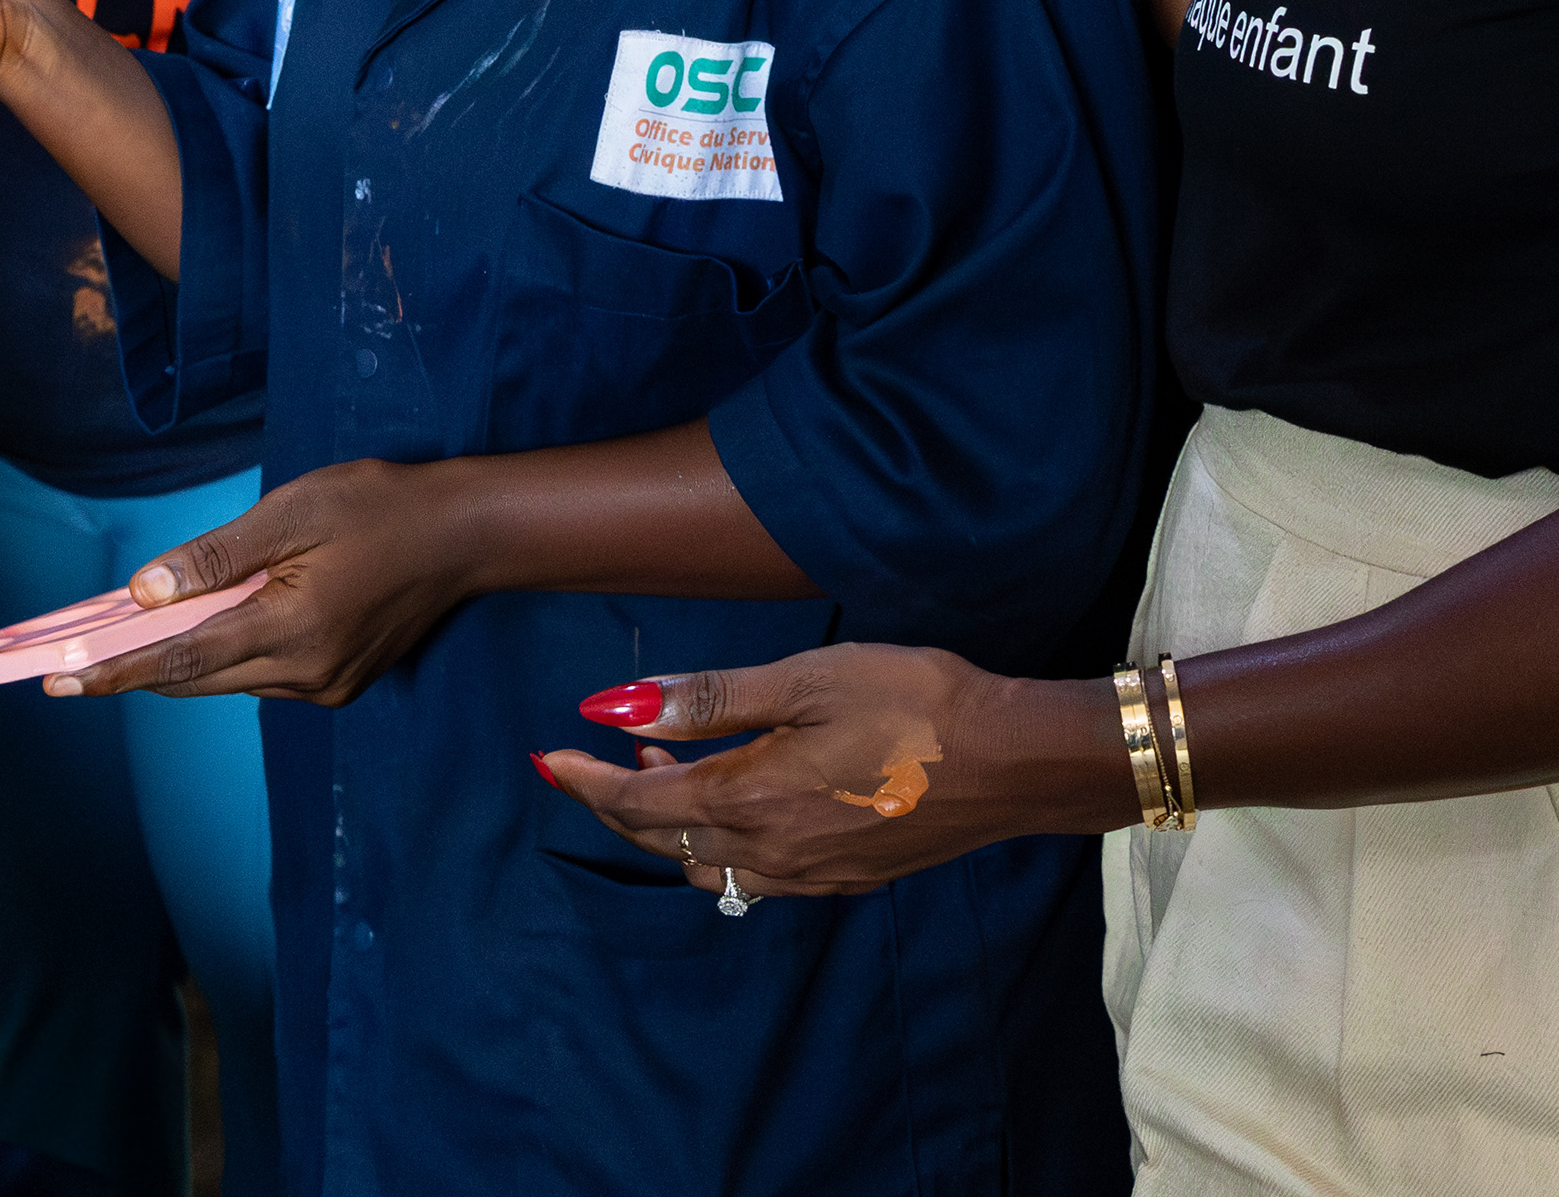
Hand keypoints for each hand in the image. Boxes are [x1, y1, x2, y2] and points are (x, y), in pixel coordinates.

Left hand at [47, 458, 486, 707]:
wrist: (465, 535)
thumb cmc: (381, 506)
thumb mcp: (294, 512)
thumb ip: (216, 556)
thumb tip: (144, 591)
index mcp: (292, 629)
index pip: (180, 659)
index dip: (114, 672)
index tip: (60, 683)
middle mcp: (307, 673)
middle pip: (198, 679)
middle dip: (135, 671)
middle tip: (72, 665)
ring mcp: (327, 685)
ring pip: (230, 680)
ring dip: (186, 659)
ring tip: (139, 635)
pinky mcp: (341, 683)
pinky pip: (264, 677)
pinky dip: (230, 655)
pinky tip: (219, 624)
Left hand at [534, 642, 1109, 898]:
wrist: (1013, 762)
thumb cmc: (912, 703)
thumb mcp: (805, 680)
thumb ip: (711, 699)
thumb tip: (620, 707)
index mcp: (749, 800)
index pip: (636, 803)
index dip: (583, 781)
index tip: (545, 758)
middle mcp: (769, 853)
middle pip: (660, 842)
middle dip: (617, 803)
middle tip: (592, 760)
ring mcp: (810, 875)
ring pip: (705, 868)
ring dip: (670, 828)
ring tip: (668, 768)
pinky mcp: (845, 879)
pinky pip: (755, 879)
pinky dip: (721, 847)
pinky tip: (739, 807)